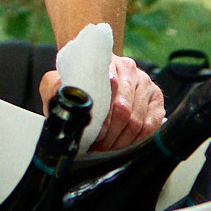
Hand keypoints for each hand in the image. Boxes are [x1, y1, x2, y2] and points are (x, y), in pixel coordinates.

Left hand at [39, 55, 165, 151]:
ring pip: (138, 120)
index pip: (109, 92)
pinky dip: (139, 140)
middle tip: (98, 147)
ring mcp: (145, 82)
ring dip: (122, 141)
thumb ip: (54, 85)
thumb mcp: (58, 80)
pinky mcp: (156, 97)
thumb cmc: (78, 82)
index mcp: (106, 61)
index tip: (91, 134)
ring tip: (108, 148)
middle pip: (124, 110)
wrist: (96, 71)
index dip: (100, 120)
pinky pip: (152, 124)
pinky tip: (126, 145)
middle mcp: (129, 68)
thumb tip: (60, 94)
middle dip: (110, 135)